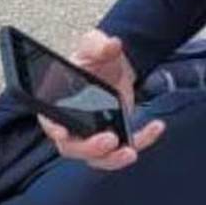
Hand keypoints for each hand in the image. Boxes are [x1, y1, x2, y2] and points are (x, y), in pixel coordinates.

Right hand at [36, 29, 163, 171]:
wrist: (114, 65)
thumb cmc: (94, 58)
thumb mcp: (94, 45)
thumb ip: (98, 45)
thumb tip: (112, 45)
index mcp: (58, 104)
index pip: (49, 121)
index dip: (53, 128)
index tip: (63, 132)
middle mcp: (73, 125)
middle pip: (73, 148)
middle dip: (90, 149)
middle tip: (109, 140)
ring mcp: (93, 135)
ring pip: (99, 158)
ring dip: (114, 160)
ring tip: (131, 152)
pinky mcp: (115, 138)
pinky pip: (127, 147)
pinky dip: (143, 141)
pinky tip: (156, 126)